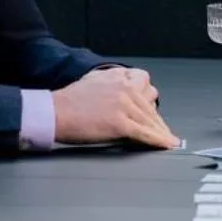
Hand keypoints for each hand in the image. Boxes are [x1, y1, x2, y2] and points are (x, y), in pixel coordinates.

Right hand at [52, 66, 176, 148]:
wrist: (54, 112)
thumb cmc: (68, 100)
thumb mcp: (93, 80)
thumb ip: (113, 82)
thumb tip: (126, 91)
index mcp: (117, 76)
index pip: (144, 83)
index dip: (148, 98)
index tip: (151, 108)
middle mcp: (124, 87)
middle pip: (151, 103)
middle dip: (156, 118)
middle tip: (162, 128)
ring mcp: (124, 105)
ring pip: (150, 119)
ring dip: (161, 130)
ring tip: (168, 139)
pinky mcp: (120, 123)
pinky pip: (145, 133)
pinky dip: (158, 140)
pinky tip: (166, 144)